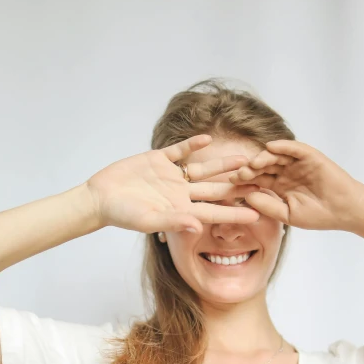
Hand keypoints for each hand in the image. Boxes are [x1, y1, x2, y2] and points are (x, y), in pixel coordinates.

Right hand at [85, 134, 265, 235]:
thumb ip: (173, 221)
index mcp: (181, 210)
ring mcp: (171, 176)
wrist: (100, 198)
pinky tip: (209, 138)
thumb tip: (197, 225)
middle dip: (238, 187)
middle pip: (215, 190)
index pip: (214, 212)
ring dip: (223, 164)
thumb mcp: (149, 220)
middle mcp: (180, 193)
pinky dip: (193, 145)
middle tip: (263, 184)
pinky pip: (180, 151)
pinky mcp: (158, 160)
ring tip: (245, 159)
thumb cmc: (122, 215)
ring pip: (203, 169)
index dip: (236, 213)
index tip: (258, 214)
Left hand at [229, 140, 363, 230]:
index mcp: (279, 186)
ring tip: (252, 163)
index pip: (258, 180)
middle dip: (250, 169)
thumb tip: (246, 196)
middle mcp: (286, 172)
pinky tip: (270, 147)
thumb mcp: (288, 214)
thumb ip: (267, 205)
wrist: (345, 211)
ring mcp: (297, 163)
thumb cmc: (319, 215)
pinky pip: (294, 148)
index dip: (245, 181)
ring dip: (263, 158)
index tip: (231, 183)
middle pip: (263, 166)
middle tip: (238, 173)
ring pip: (276, 156)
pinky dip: (283, 146)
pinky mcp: (310, 156)